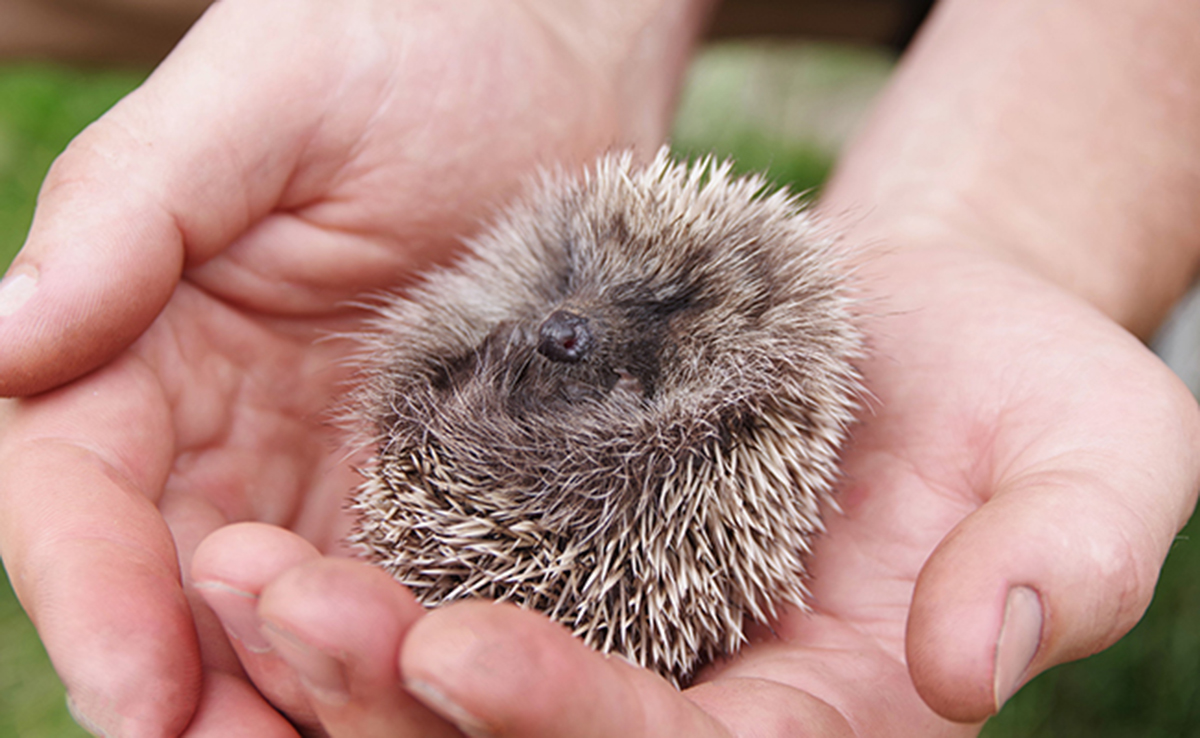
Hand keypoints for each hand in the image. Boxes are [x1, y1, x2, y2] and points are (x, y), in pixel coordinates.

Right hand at [0, 0, 704, 733]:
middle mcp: (222, 425)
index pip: (73, 494)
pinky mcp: (437, 477)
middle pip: (172, 589)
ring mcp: (329, 463)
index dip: (90, 598)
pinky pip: (406, 583)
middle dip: (197, 688)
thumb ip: (129, 213)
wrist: (548, 51)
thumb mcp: (262, 101)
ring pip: (287, 614)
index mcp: (140, 342)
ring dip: (300, 693)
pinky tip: (440, 696)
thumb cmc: (403, 40)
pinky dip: (406, 652)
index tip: (134, 697)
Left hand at [188, 236, 1198, 737]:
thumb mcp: (1092, 456)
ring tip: (233, 571)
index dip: (568, 722)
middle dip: (396, 701)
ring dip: (337, 652)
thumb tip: (978, 660)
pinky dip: (354, 583)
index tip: (456, 648)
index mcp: (820, 725)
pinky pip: (439, 597)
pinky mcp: (562, 565)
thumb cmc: (1027, 390)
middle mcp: (701, 707)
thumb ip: (1064, 560)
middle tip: (275, 605)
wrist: (930, 323)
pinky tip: (258, 537)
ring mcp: (620, 642)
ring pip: (455, 696)